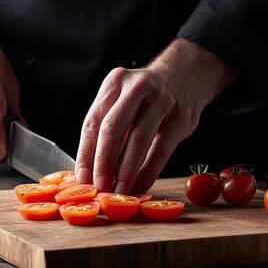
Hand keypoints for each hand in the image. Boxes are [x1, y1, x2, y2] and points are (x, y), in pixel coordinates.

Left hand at [75, 38, 238, 193]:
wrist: (185, 76)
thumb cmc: (145, 98)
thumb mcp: (122, 101)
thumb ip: (108, 129)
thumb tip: (90, 171)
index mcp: (114, 82)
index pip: (93, 122)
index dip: (85, 154)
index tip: (82, 179)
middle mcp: (136, 88)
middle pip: (112, 129)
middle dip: (103, 163)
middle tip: (99, 187)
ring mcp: (161, 100)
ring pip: (138, 140)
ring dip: (126, 171)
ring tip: (119, 191)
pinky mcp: (180, 117)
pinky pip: (161, 149)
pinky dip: (149, 171)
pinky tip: (140, 185)